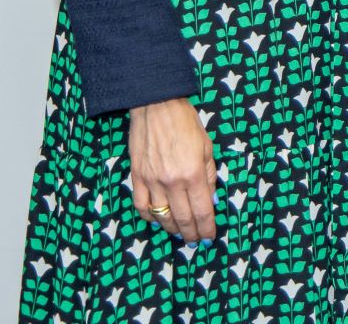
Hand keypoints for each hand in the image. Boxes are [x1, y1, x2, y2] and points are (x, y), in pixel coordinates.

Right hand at [127, 97, 215, 242]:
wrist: (156, 106)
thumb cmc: (186, 123)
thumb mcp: (207, 147)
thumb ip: (209, 175)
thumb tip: (210, 199)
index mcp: (193, 173)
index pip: (201, 210)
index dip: (207, 227)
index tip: (211, 236)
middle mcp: (171, 182)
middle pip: (182, 218)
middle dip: (192, 233)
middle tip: (197, 240)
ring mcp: (151, 181)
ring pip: (160, 217)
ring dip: (172, 229)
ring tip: (181, 233)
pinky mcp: (136, 178)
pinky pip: (141, 206)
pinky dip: (150, 217)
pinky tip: (158, 219)